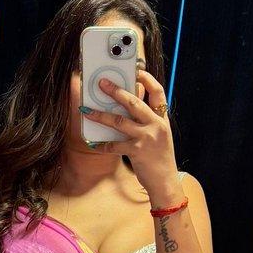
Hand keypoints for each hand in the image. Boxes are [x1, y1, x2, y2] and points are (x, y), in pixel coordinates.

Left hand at [84, 68, 179, 200]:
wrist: (166, 182)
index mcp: (162, 119)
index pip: (158, 92)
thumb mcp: (159, 136)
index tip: (136, 70)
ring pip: (120, 121)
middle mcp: (156, 125)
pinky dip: (102, 144)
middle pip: (134, 102)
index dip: (147, 79)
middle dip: (116, 91)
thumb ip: (147, 122)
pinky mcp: (137, 151)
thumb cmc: (159, 159)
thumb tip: (126, 109)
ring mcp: (147, 137)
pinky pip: (114, 145)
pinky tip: (93, 143)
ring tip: (87, 110)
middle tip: (101, 83)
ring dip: (101, 115)